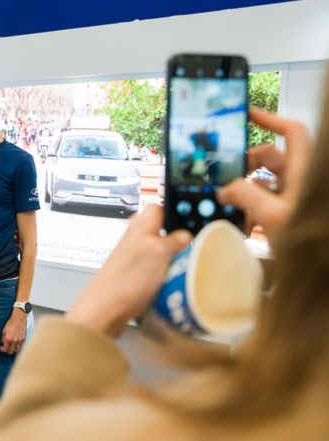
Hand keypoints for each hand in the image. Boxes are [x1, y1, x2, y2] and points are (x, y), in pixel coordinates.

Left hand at [0, 310, 26, 354]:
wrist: (19, 318)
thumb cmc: (11, 323)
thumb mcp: (4, 330)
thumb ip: (3, 338)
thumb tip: (3, 344)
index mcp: (8, 338)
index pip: (5, 349)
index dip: (2, 350)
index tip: (2, 348)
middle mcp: (14, 340)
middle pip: (10, 352)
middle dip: (7, 351)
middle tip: (6, 348)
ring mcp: (19, 340)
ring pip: (16, 350)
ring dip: (13, 350)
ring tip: (11, 347)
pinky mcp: (23, 339)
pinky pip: (21, 347)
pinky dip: (18, 347)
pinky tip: (15, 345)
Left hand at [65, 205, 190, 336]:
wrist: (104, 310)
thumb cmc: (125, 280)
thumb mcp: (158, 253)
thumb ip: (173, 240)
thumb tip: (185, 234)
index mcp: (141, 225)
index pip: (161, 206)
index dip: (177, 210)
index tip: (194, 218)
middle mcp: (135, 238)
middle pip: (162, 230)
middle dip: (179, 238)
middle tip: (191, 249)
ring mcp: (134, 257)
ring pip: (161, 250)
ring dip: (173, 258)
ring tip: (183, 269)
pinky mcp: (135, 275)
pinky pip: (157, 269)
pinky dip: (166, 275)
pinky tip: (172, 284)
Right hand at [217, 108, 309, 239]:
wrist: (320, 268)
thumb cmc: (309, 240)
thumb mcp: (273, 215)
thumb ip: (245, 195)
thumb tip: (225, 188)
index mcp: (303, 171)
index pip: (292, 132)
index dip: (271, 119)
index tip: (247, 116)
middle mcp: (299, 180)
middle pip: (270, 156)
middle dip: (245, 163)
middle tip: (225, 176)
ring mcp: (293, 197)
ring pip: (263, 180)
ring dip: (243, 188)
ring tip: (228, 202)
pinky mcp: (286, 213)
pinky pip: (263, 201)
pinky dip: (249, 207)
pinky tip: (239, 222)